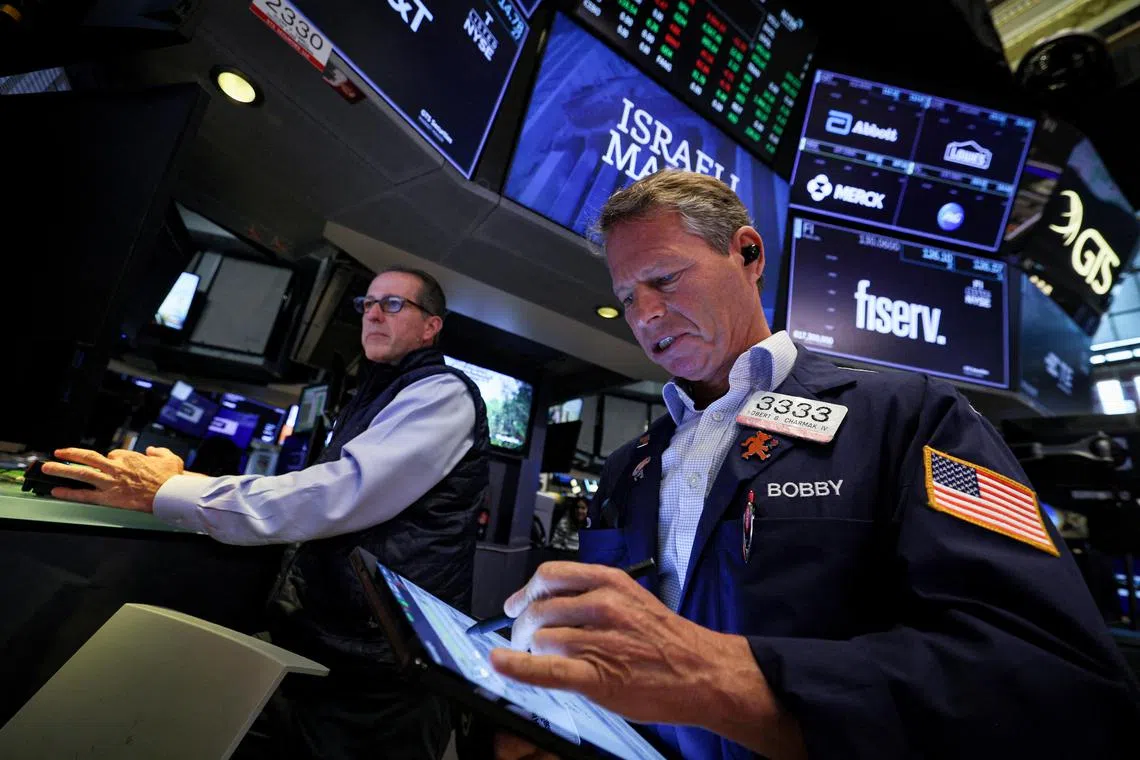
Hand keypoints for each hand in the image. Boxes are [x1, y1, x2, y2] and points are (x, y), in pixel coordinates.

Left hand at [41, 447, 185, 511]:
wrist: (170, 494)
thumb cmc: (171, 478)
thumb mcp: (170, 458)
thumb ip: (159, 451)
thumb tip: (152, 450)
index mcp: (129, 457)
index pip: (114, 454)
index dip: (112, 459)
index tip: (111, 463)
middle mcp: (116, 467)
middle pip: (88, 458)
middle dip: (70, 454)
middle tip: (58, 453)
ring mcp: (110, 482)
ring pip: (81, 473)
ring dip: (61, 470)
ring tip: (47, 467)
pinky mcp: (109, 497)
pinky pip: (84, 494)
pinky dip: (69, 493)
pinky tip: (57, 491)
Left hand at [489, 562, 805, 758]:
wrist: (701, 672)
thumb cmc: (668, 639)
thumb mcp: (633, 599)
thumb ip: (594, 596)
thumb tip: (551, 601)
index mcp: (610, 582)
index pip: (550, 576)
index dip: (526, 591)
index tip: (515, 604)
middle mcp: (601, 606)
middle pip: (539, 608)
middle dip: (522, 624)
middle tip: (522, 637)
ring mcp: (597, 641)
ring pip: (540, 638)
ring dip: (530, 650)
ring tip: (537, 658)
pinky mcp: (595, 676)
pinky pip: (546, 669)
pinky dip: (517, 667)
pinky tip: (501, 662)